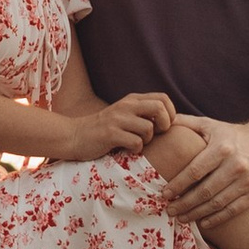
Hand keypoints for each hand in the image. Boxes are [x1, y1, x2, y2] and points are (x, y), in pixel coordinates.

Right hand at [46, 91, 174, 162]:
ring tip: (137, 144)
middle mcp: (126, 105)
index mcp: (133, 100)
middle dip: (164, 125)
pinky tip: (128, 150)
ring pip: (148, 128)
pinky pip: (135, 142)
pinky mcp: (110, 133)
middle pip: (159, 108)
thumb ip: (144, 114)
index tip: (164, 127)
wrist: (76, 136)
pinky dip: (136, 150)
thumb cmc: (106, 130)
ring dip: (147, 141)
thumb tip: (172, 121)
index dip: (171, 113)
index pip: (163, 98)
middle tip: (156, 135)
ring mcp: (118, 119)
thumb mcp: (125, 115)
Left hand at [163, 113, 248, 229]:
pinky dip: (216, 219)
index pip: (194, 171)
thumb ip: (186, 123)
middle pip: (204, 191)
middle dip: (184, 204)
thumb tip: (163, 121)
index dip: (178, 185)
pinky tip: (203, 223)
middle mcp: (236, 165)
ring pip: (217, 203)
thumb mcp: (211, 125)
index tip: (165, 194)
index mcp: (222, 148)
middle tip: (169, 210)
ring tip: (181, 218)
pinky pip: (233, 211)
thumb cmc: (233, 134)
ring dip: (196, 214)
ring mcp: (247, 180)